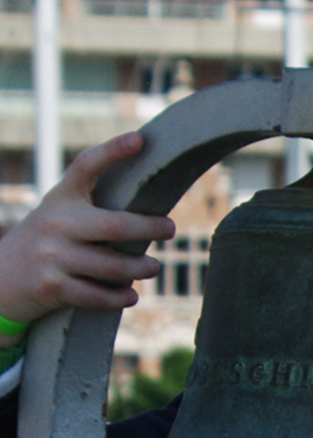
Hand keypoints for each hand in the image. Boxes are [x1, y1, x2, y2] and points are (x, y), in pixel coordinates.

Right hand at [0, 132, 174, 345]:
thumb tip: (150, 217)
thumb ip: (93, 210)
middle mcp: (55, 223)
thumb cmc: (48, 243)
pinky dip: (119, 297)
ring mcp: (52, 256)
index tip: (139, 140)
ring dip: (140, 269)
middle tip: (170, 229)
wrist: (0, 277)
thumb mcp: (61, 216)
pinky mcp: (51, 287)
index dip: (113, 151)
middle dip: (149, 229)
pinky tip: (131, 295)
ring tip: (152, 267)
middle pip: (115, 225)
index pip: (86, 167)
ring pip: (113, 266)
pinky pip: (97, 295)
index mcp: (61, 199)